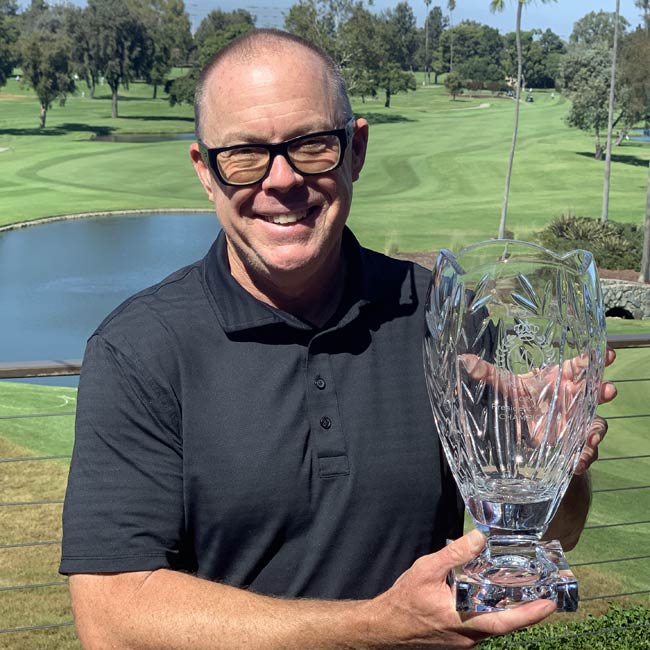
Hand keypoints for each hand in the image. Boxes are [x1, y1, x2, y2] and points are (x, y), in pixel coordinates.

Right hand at [367, 530, 556, 647]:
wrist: (386, 627)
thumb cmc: (405, 599)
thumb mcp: (427, 569)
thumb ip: (455, 554)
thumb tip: (480, 537)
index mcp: (461, 620)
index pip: (504, 621)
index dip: (530, 614)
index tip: (551, 603)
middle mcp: (468, 636)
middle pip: (505, 624)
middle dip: (528, 609)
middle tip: (548, 593)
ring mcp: (465, 642)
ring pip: (495, 626)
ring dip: (510, 610)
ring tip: (526, 590)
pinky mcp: (460, 641)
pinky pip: (483, 627)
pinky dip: (493, 613)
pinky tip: (493, 597)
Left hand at [460, 346, 616, 450]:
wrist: (522, 432)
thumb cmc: (518, 400)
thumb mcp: (503, 387)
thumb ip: (487, 374)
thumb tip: (463, 360)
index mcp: (560, 378)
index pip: (581, 364)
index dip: (596, 358)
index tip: (608, 353)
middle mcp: (573, 397)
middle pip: (595, 391)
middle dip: (603, 390)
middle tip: (607, 390)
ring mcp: (577, 421)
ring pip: (596, 422)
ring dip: (597, 428)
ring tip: (593, 435)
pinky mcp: (575, 444)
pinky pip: (586, 450)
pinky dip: (584, 456)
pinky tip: (578, 463)